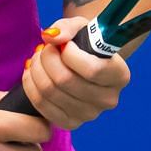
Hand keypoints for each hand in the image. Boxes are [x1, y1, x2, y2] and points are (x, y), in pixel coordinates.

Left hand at [21, 16, 130, 130]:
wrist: (85, 64)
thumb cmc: (86, 43)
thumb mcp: (81, 27)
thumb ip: (67, 27)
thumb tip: (50, 37)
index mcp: (120, 75)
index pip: (92, 69)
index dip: (70, 53)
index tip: (66, 44)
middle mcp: (108, 99)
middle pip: (65, 80)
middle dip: (47, 58)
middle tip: (46, 48)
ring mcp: (89, 114)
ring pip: (50, 91)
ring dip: (37, 69)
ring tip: (38, 58)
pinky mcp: (70, 123)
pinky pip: (41, 104)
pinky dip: (31, 85)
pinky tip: (33, 72)